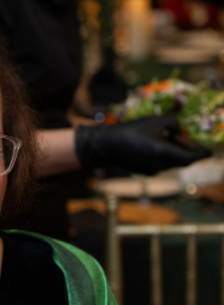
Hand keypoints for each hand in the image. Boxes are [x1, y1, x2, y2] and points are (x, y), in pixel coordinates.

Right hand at [75, 116, 211, 174]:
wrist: (106, 146)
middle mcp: (161, 165)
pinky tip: (153, 145)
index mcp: (165, 153)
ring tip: (165, 139)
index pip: (192, 158)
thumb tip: (180, 130)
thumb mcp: (155, 121)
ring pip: (172, 163)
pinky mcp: (145, 172)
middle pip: (182, 161)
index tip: (209, 150)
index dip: (202, 154)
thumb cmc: (131, 131)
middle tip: (185, 139)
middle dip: (187, 151)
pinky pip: (161, 165)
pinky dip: (164, 156)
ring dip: (174, 153)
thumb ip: (173, 123)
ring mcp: (152, 171)